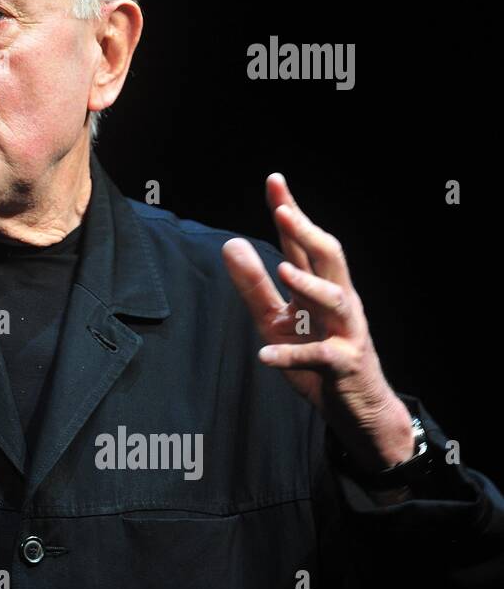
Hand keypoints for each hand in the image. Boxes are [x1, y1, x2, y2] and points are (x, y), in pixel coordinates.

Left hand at [221, 173, 413, 472]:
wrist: (358, 407)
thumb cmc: (316, 356)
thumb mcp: (276, 320)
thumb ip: (254, 285)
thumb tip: (230, 243)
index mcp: (320, 287)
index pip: (304, 243)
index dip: (290, 212)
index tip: (274, 181)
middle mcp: (338, 302)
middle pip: (330, 258)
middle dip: (307, 233)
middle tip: (284, 211)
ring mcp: (345, 332)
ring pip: (335, 301)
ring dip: (308, 285)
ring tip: (283, 270)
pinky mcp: (343, 365)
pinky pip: (319, 357)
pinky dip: (291, 355)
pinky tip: (264, 355)